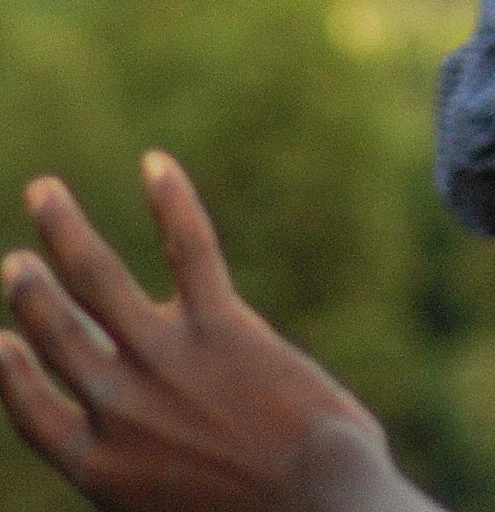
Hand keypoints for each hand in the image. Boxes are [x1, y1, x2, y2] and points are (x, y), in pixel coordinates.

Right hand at [0, 152, 407, 511]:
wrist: (315, 508)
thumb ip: (147, 474)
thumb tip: (152, 450)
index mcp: (98, 468)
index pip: (33, 410)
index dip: (10, 373)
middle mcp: (118, 408)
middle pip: (56, 335)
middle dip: (30, 292)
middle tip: (13, 261)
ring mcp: (165, 362)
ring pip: (96, 280)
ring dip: (65, 230)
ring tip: (43, 193)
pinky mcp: (223, 327)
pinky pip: (190, 250)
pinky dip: (172, 203)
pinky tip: (155, 164)